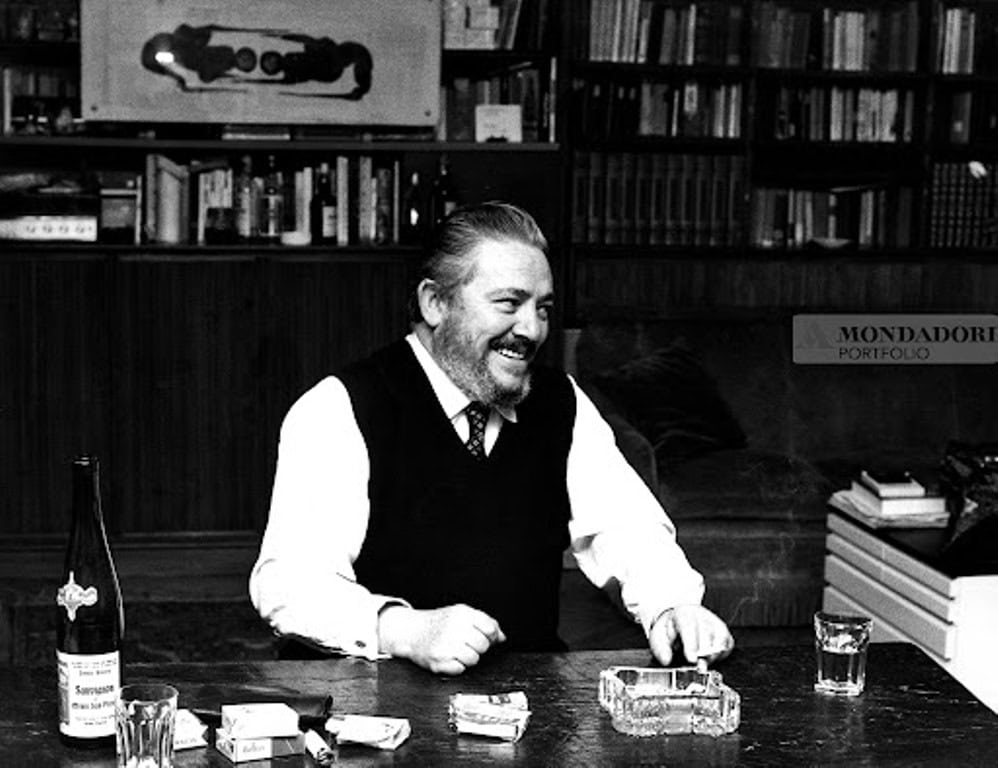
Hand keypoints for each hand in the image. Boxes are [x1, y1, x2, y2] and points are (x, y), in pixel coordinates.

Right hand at [377, 603, 505, 674]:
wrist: (412, 631)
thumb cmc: (438, 623)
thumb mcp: (461, 614)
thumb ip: (484, 622)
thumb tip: (502, 637)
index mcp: (462, 614)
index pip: (490, 628)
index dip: (491, 635)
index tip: (485, 637)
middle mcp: (454, 627)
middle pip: (483, 645)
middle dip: (478, 648)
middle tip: (467, 644)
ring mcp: (445, 645)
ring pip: (473, 659)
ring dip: (468, 658)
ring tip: (457, 651)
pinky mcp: (438, 661)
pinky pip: (459, 669)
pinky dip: (456, 666)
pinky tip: (449, 657)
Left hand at [647, 605, 732, 666]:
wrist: (678, 621)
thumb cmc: (670, 631)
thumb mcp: (658, 638)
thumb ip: (661, 650)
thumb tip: (666, 660)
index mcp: (683, 614)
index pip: (690, 627)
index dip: (692, 645)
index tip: (691, 659)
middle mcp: (701, 616)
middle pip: (707, 635)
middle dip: (702, 655)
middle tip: (697, 668)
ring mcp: (714, 622)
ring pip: (720, 641)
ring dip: (711, 657)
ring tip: (700, 664)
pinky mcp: (724, 631)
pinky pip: (727, 646)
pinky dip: (720, 656)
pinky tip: (709, 658)